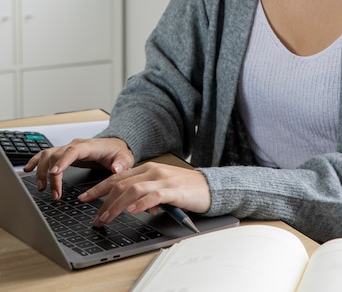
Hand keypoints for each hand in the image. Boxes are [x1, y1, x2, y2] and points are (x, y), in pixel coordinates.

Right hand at [23, 137, 133, 200]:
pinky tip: (27, 170)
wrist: (115, 146)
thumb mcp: (125, 158)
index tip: (55, 172)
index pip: (72, 151)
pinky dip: (35, 161)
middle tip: (54, 194)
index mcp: (89, 146)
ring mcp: (68, 149)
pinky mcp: (64, 154)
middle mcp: (75, 145)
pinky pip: (46, 155)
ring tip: (42, 188)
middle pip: (56, 155)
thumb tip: (116, 168)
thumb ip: (121, 163)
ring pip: (48, 155)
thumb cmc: (118, 152)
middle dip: (52, 175)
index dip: (62, 161)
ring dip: (42, 170)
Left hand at [77, 161, 210, 226]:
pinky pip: (152, 196)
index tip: (85, 198)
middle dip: (104, 200)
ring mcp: (162, 179)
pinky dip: (139, 204)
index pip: (118, 177)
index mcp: (148, 169)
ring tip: (106, 218)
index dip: (99, 187)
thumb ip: (146, 194)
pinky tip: (130, 211)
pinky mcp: (173, 190)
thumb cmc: (186, 188)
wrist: (209, 187)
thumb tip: (131, 208)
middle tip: (95, 216)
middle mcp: (153, 171)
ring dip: (116, 205)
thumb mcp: (161, 188)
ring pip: (132, 189)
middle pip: (121, 183)